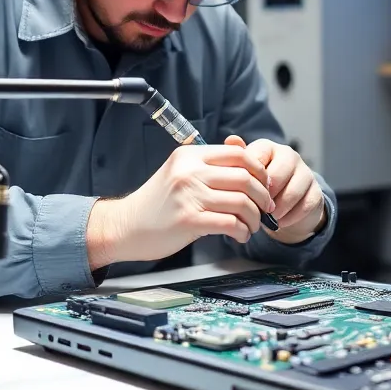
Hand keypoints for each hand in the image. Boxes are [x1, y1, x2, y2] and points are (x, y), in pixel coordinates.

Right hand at [86, 144, 276, 267]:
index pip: (238, 154)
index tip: (264, 185)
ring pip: (242, 202)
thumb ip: (209, 166)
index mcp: (190, 156)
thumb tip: (246, 160)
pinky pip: (230, 223)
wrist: (125, 226)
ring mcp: (189, 195)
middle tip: (264, 209)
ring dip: (254, 217)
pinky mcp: (188, 220)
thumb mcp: (180, 173)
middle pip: (245, 177)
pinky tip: (240, 235)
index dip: (259, 170)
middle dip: (262, 196)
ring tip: (252, 226)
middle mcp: (190, 172)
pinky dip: (242, 231)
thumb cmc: (156, 204)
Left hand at [226, 135, 325, 243]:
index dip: (249, 182)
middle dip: (264, 197)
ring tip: (267, 218)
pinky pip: (304, 206)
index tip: (244, 195)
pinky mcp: (316, 191)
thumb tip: (231, 139)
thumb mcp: (245, 174)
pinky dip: (290, 218)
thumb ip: (238, 160)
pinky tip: (279, 222)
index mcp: (268, 147)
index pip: (257, 160)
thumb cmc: (258, 186)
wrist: (284, 206)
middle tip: (256, 209)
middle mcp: (289, 155)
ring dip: (277, 210)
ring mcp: (306, 173)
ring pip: (291, 193)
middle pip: (276, 176)